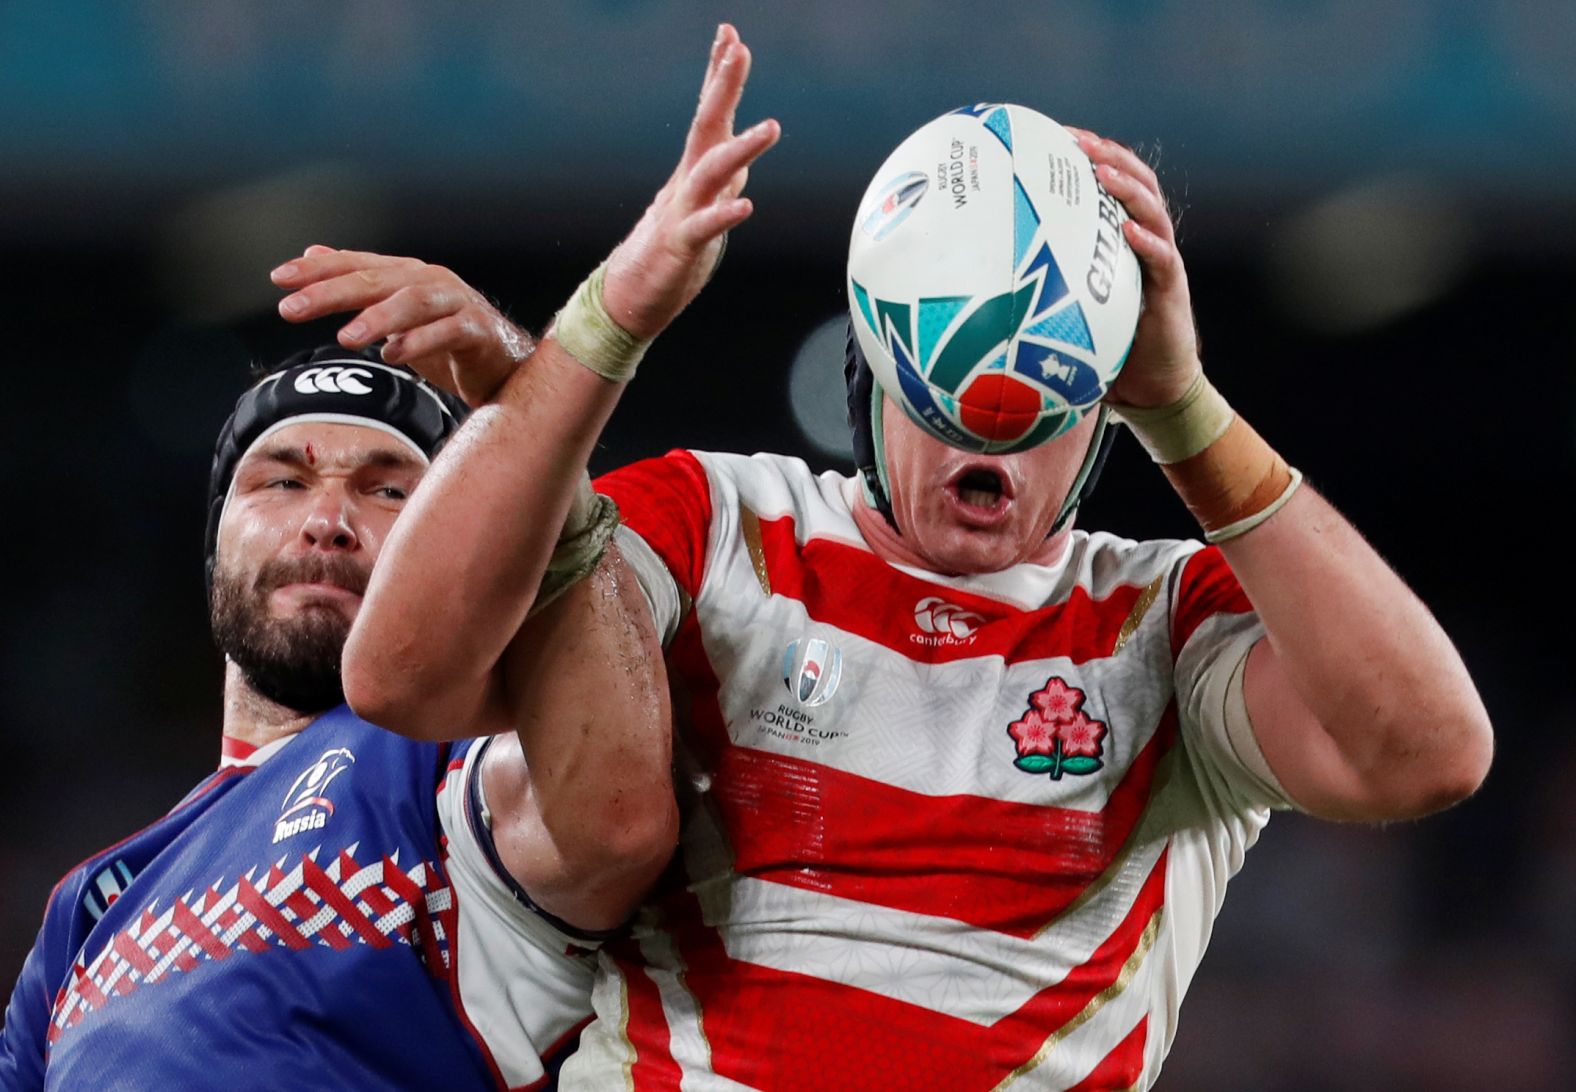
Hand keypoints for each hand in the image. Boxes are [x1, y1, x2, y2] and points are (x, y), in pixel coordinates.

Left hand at [271, 246, 533, 406]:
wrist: (503, 366)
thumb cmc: (448, 340)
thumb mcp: (395, 313)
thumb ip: (358, 285)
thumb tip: (313, 252)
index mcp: (406, 275)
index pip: (354, 264)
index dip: (316, 270)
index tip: (278, 279)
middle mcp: (430, 281)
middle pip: (376, 280)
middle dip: (331, 292)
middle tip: (292, 309)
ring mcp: (457, 303)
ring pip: (414, 302)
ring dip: (378, 317)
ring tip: (346, 337)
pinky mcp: (479, 331)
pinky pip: (449, 332)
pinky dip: (421, 342)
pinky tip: (394, 354)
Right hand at [598, 24, 779, 340]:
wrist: (630, 294)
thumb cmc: (671, 247)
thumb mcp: (703, 204)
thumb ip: (722, 175)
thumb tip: (745, 152)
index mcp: (695, 171)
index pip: (709, 114)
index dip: (720, 76)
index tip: (730, 35)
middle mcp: (688, 183)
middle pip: (707, 127)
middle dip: (723, 87)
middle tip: (738, 50)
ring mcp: (682, 212)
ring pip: (711, 173)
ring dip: (741, 148)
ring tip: (772, 128)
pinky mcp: (680, 247)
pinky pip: (703, 229)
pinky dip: (723, 215)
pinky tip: (745, 205)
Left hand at [1067, 129, 1201, 407]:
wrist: (1153, 385)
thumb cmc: (1108, 344)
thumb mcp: (1072, 306)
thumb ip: (1042, 286)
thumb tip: (980, 282)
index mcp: (1123, 238)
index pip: (1112, 184)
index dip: (1091, 155)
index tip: (1056, 134)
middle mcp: (1146, 240)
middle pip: (1136, 183)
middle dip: (1109, 156)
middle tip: (1078, 140)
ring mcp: (1162, 262)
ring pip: (1152, 212)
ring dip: (1128, 189)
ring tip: (1103, 172)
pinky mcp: (1171, 290)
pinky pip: (1161, 259)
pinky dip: (1146, 242)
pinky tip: (1128, 231)